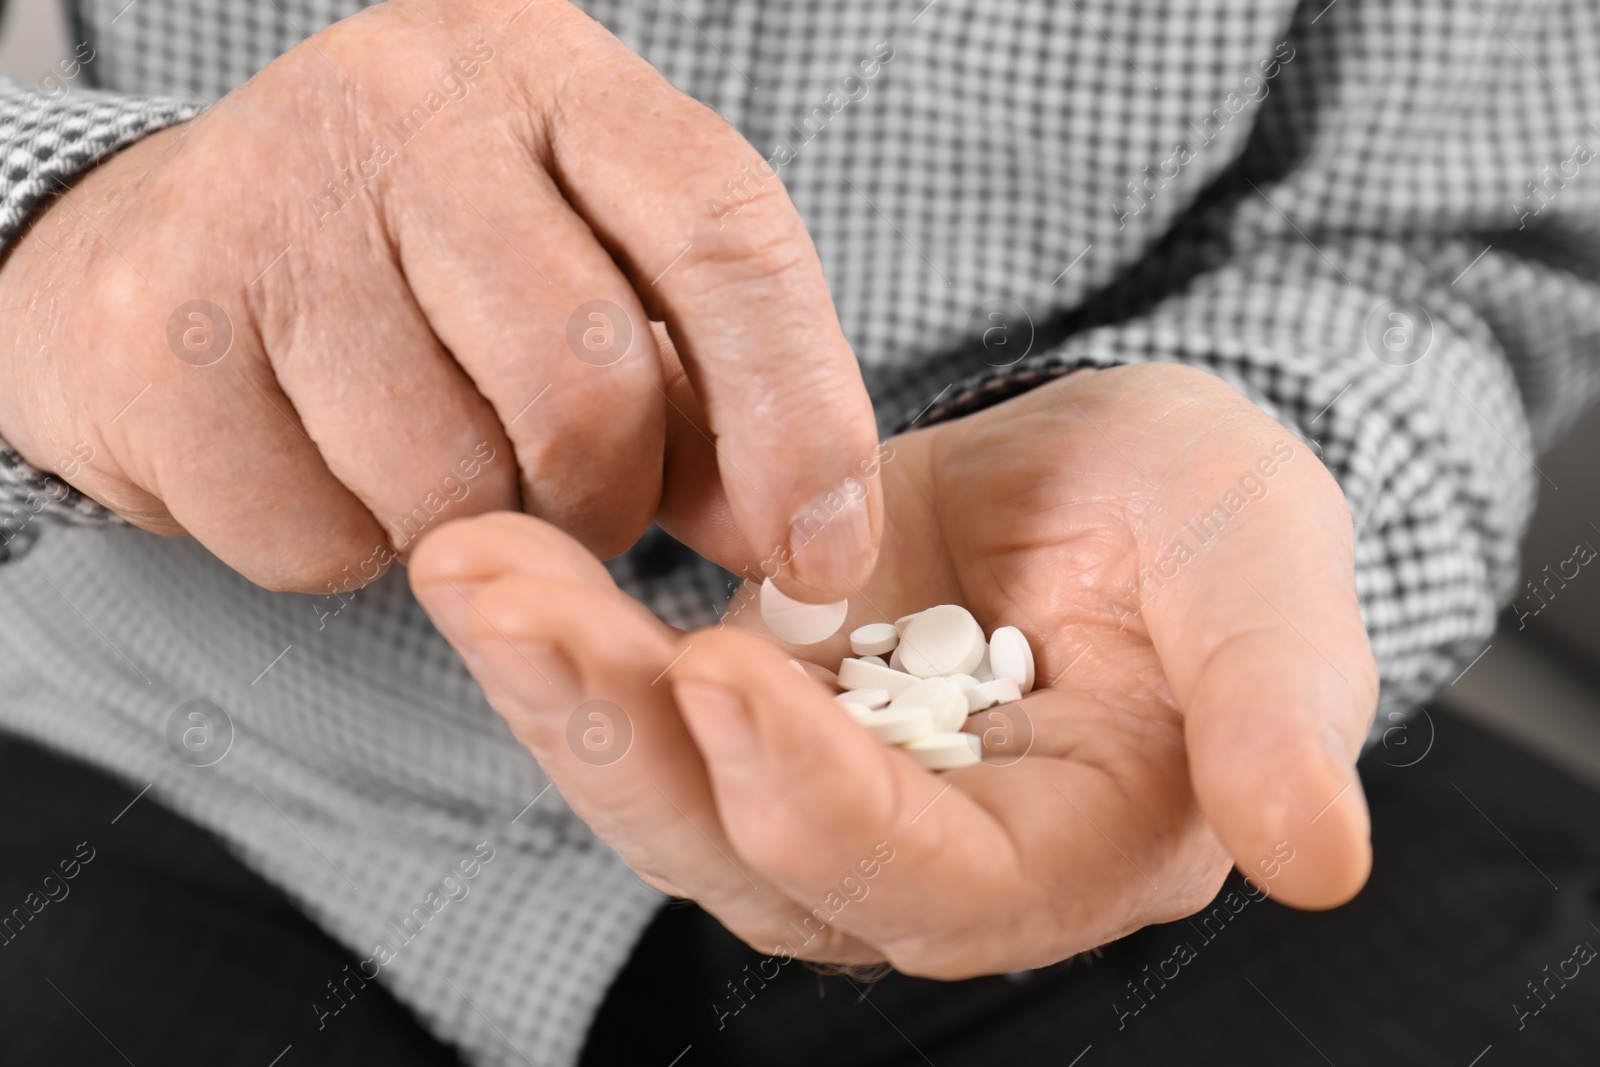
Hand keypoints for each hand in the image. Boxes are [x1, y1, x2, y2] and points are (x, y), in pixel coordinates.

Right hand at [0, 0, 879, 599]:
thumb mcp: (591, 285)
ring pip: (447, 480)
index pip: (724, 229)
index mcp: (556, 79)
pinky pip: (315, 534)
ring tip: (430, 457)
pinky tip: (314, 462)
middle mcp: (410, 101)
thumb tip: (811, 543)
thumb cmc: (426, 277)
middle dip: (604, 495)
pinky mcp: (155, 326)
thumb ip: (710, 399)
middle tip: (574, 496)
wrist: (169, 257)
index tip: (824, 553)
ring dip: (468, 527)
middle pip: (586, 381)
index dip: (797, 412)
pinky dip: (341, 547)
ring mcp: (266, 198)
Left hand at [409, 362, 1376, 973]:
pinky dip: (560, 637)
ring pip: (661, 790)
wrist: (1115, 485)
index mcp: (1057, 852)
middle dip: (619, 735)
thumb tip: (1316, 856)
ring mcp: (811, 793)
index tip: (727, 673)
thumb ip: (1280, 702)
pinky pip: (634, 704)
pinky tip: (491, 554)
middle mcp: (913, 858)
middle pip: (743, 855)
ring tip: (470, 562)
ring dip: (555, 685)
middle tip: (504, 595)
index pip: (924, 882)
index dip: (823, 803)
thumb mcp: (1266, 569)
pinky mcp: (747, 714)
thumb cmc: (1208, 523)